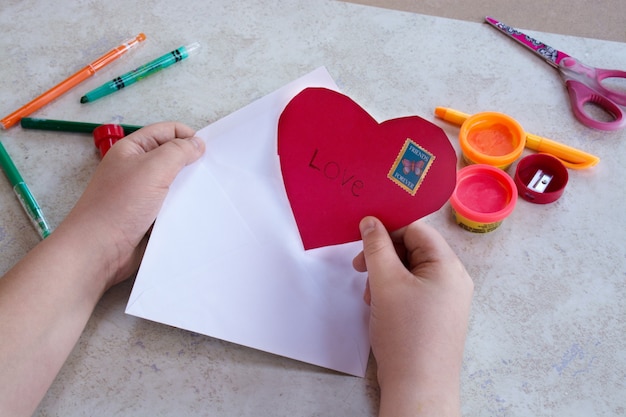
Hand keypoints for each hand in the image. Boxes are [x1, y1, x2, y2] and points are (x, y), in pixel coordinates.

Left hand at [57, 121, 205, 288]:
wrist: (100, 250)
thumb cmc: (118, 206)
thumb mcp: (152, 168)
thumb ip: (178, 151)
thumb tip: (197, 143)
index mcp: (133, 150)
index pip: (167, 132)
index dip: (188, 137)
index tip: (206, 151)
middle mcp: (137, 169)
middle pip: (173, 156)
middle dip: (192, 163)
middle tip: (209, 173)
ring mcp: (144, 193)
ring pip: (176, 183)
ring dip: (189, 188)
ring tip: (205, 193)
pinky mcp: (150, 216)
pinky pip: (173, 205)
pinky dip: (184, 207)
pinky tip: (196, 211)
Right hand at [353, 216, 472, 416]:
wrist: (418, 388)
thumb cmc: (406, 334)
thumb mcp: (386, 283)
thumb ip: (376, 247)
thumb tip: (370, 221)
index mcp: (448, 266)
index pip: (417, 230)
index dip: (388, 229)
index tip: (362, 237)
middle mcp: (452, 279)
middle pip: (413, 250)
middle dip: (383, 257)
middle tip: (360, 270)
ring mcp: (445, 300)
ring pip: (409, 271)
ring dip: (385, 276)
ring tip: (371, 296)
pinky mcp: (435, 316)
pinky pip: (412, 291)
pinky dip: (392, 292)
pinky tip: (379, 307)